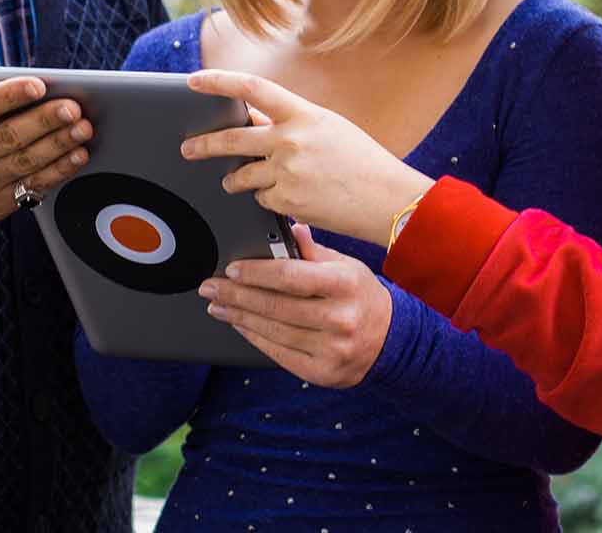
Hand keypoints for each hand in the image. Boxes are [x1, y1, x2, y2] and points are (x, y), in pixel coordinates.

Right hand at [0, 65, 92, 232]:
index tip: (38, 85)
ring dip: (59, 145)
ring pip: (24, 163)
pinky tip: (78, 155)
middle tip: (72, 107)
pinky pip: (33, 186)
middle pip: (7, 137)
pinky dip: (59, 170)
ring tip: (83, 128)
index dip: (8, 96)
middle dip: (44, 121)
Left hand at [183, 69, 433, 244]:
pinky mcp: (287, 201)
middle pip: (232, 139)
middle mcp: (291, 140)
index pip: (252, 89)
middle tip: (189, 148)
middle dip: (204, 146)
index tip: (194, 80)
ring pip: (241, 176)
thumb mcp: (328, 128)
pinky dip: (268, 200)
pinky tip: (289, 198)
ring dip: (235, 180)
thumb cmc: (362, 161)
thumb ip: (291, 122)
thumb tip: (253, 120)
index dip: (219, 82)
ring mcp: (287, 172)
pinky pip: (261, 199)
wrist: (388, 199)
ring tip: (233, 182)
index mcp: (303, 114)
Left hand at [200, 224, 391, 387]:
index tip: (231, 269)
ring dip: (239, 317)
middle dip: (235, 295)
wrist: (390, 340)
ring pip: (273, 331)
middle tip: (211, 287)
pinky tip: (239, 325)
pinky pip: (278, 353)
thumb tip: (291, 230)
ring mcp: (332, 348)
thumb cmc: (361, 295)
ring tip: (218, 306)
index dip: (255, 272)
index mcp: (345, 283)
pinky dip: (254, 337)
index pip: (290, 276)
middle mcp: (340, 317)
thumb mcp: (345, 265)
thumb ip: (313, 251)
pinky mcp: (322, 371)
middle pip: (276, 306)